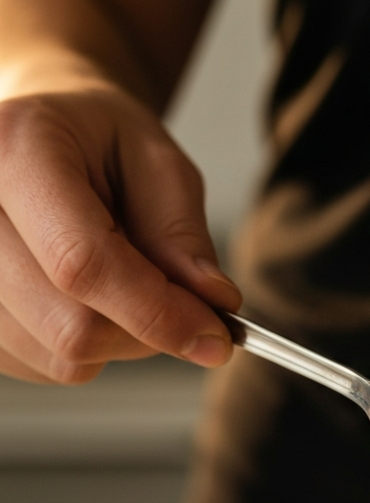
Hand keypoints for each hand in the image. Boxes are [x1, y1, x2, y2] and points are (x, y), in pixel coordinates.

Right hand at [0, 84, 240, 381]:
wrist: (37, 136)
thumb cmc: (97, 143)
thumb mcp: (158, 163)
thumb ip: (183, 234)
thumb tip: (213, 301)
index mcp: (13, 150)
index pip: (82, 263)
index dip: (159, 313)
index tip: (217, 336)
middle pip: (72, 327)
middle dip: (149, 331)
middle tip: (182, 301)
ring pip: (60, 358)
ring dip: (121, 342)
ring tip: (126, 283)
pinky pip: (43, 367)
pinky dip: (88, 350)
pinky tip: (88, 298)